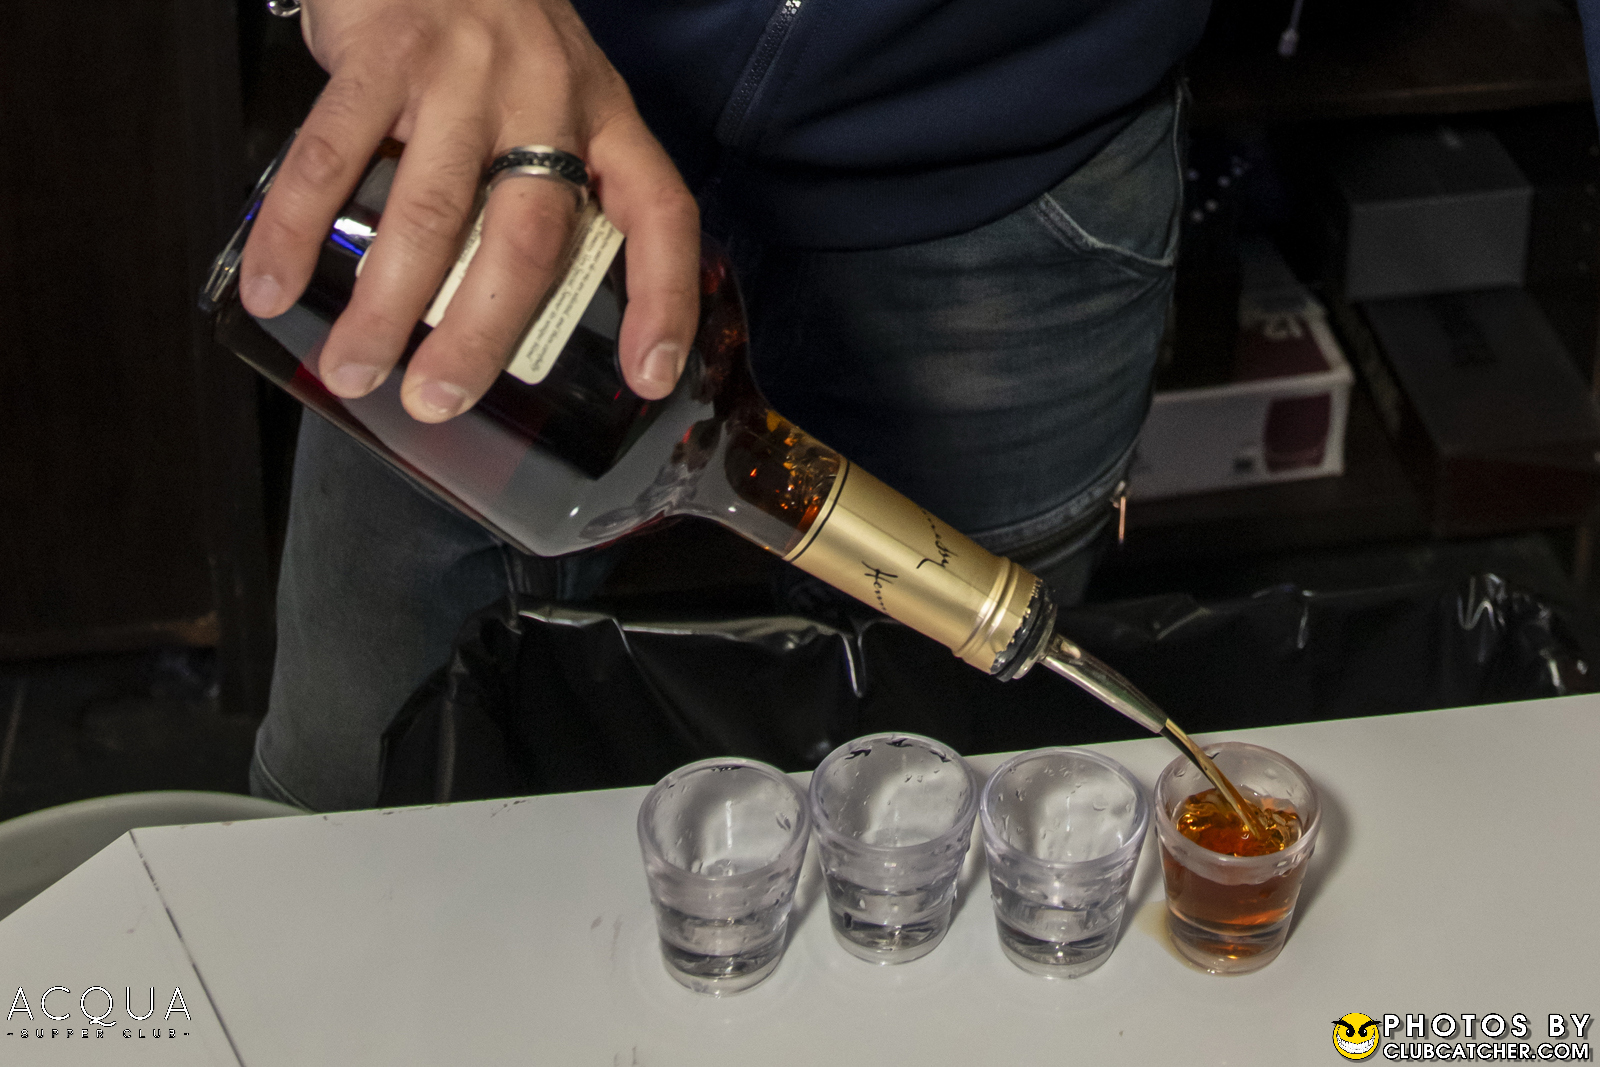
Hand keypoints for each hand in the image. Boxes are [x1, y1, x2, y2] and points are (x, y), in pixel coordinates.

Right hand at [238, 0, 699, 419]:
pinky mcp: (382, 52)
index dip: (664, 300)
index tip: (649, 378)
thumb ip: (552, 184)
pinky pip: (332, 155)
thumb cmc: (496, 37)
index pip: (662, 213)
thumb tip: (510, 313)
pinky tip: (275, 287)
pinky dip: (296, 228)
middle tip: (437, 399)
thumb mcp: (558, 98)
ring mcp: (463, 71)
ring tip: (354, 370)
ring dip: (384, 304)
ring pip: (430, 211)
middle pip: (528, 237)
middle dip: (482, 333)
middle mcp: (546, 96)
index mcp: (606, 117)